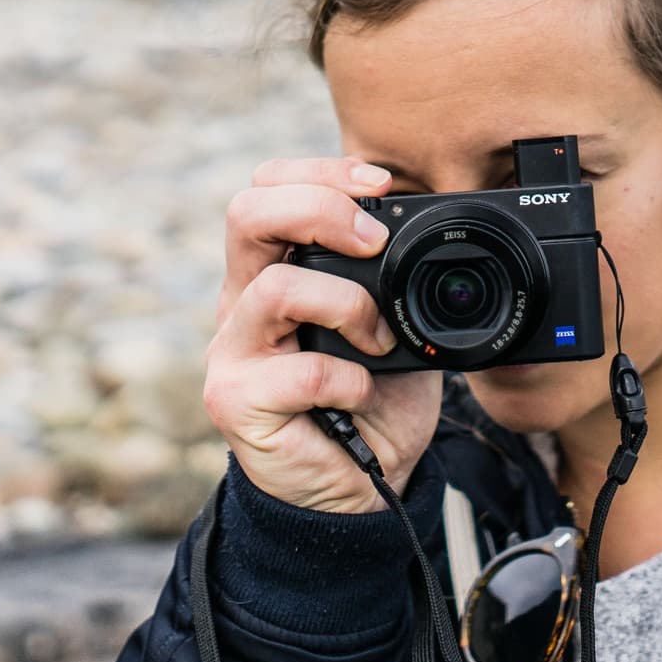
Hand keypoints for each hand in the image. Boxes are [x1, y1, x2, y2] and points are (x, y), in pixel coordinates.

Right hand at [203, 157, 442, 513]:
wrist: (362, 489)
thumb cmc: (374, 403)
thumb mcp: (395, 324)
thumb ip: (393, 277)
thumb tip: (430, 225)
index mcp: (273, 270)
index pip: (267, 187)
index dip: (319, 171)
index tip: (380, 184)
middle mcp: (242, 301)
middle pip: (246, 212)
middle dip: (320, 208)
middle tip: (374, 241)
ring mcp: (232, 350)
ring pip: (276, 287)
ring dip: (349, 305)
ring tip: (379, 341)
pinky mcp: (235, 401)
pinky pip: (301, 371)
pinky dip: (350, 380)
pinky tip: (361, 395)